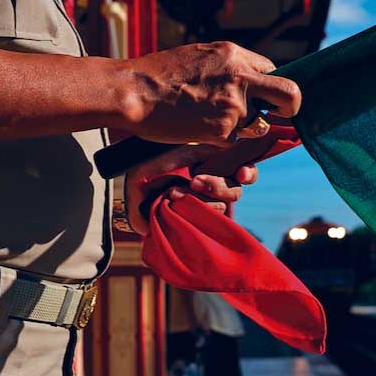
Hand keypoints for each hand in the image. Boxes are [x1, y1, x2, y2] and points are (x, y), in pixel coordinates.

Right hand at [118, 42, 300, 145]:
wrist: (133, 91)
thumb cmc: (157, 74)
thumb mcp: (199, 55)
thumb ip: (227, 66)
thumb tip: (243, 79)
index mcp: (234, 55)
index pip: (273, 70)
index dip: (268, 87)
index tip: (263, 97)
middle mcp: (240, 77)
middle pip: (290, 94)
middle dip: (289, 107)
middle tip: (278, 115)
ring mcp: (234, 105)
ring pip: (256, 124)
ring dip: (240, 127)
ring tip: (206, 119)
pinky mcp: (223, 130)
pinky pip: (232, 140)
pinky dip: (217, 139)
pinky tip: (194, 128)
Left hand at [124, 144, 260, 233]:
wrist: (127, 181)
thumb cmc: (154, 161)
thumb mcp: (180, 151)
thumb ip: (209, 152)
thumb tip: (237, 151)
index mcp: (216, 167)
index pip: (244, 171)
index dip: (248, 173)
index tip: (242, 173)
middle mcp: (213, 187)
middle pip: (235, 192)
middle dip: (217, 187)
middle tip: (195, 181)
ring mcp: (202, 207)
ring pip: (219, 209)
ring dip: (198, 200)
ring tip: (173, 192)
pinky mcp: (191, 224)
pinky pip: (203, 225)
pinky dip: (190, 213)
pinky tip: (175, 202)